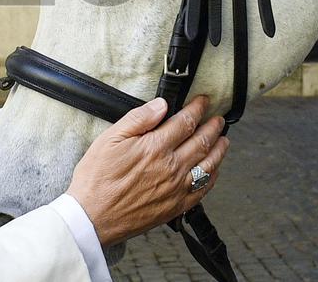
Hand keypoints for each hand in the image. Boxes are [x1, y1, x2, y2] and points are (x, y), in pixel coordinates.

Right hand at [65, 95, 228, 246]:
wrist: (93, 215)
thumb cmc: (97, 177)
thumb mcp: (110, 139)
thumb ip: (138, 119)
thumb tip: (161, 105)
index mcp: (155, 147)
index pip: (185, 122)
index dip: (197, 109)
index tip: (202, 101)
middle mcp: (171, 167)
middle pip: (202, 141)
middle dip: (213, 127)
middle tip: (218, 118)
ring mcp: (176, 188)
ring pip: (208, 165)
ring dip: (219, 150)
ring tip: (224, 140)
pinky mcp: (176, 206)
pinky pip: (203, 189)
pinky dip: (213, 176)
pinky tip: (214, 170)